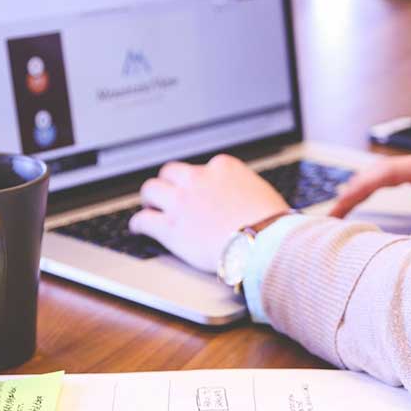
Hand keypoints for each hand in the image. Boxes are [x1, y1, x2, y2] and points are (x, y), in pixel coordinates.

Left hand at [129, 154, 288, 271]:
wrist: (263, 243)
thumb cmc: (271, 223)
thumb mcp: (261, 193)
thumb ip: (244, 190)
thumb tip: (246, 199)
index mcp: (223, 167)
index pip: (202, 167)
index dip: (197, 181)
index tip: (197, 189)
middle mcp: (198, 179)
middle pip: (171, 172)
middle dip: (168, 182)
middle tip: (167, 193)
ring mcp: (181, 202)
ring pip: (151, 190)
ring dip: (149, 198)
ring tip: (149, 206)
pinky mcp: (170, 227)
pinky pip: (144, 220)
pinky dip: (139, 223)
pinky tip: (139, 228)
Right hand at [330, 148, 410, 242]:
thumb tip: (399, 251)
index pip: (386, 174)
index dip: (357, 191)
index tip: (337, 210)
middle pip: (378, 173)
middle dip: (351, 193)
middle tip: (326, 220)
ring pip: (384, 178)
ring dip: (361, 194)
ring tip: (336, 218)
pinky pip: (396, 186)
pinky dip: (376, 197)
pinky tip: (361, 212)